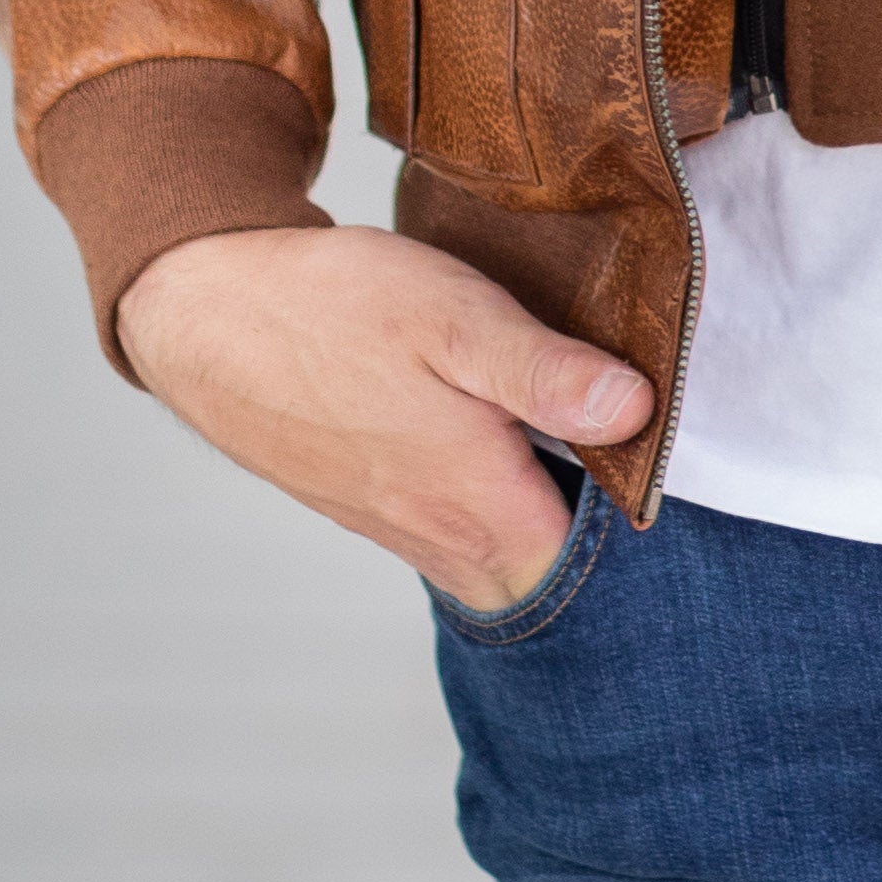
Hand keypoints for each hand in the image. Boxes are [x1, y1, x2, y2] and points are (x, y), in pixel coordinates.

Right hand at [115, 222, 652, 610]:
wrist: (212, 314)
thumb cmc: (335, 310)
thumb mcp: (457, 319)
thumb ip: (546, 375)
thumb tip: (636, 413)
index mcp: (480, 509)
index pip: (593, 568)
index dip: (642, 526)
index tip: (669, 464)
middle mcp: (445, 541)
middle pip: (554, 570)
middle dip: (601, 524)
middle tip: (634, 444)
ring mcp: (405, 529)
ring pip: (507, 547)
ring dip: (548, 502)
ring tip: (581, 432)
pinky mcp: (378, 505)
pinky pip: (462, 522)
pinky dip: (496, 488)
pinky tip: (504, 426)